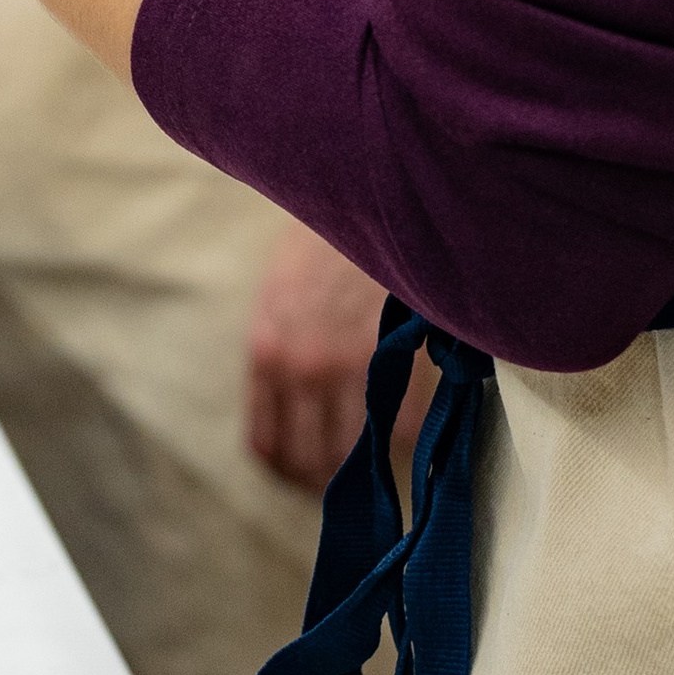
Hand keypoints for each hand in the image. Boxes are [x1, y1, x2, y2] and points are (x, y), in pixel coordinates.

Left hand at [243, 225, 393, 492]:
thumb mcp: (279, 296)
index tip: (303, 474)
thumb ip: (278, 352)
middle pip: (308, 460)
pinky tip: (407, 427)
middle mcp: (302, 367)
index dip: (286, 470)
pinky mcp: (394, 354)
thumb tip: (291, 406)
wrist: (360, 193)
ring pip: (354, 452)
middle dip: (325, 478)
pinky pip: (401, 425)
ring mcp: (350, 364)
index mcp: (266, 353)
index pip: (267, 444)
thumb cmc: (320, 241)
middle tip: (344, 481)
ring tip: (376, 466)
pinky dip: (405, 435)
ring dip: (366, 466)